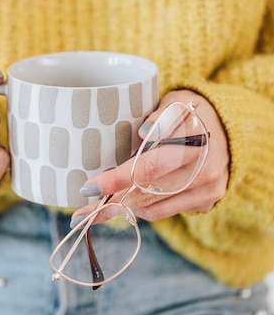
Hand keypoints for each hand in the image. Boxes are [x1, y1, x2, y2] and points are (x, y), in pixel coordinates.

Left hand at [72, 90, 229, 222]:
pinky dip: (142, 207)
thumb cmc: (192, 111)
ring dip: (122, 208)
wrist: (232, 129)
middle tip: (81, 212)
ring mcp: (207, 189)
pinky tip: (129, 199)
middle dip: (110, 202)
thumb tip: (144, 133)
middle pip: (147, 193)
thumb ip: (160, 116)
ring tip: (97, 208)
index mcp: (195, 141)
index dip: (116, 179)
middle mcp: (204, 170)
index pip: (149, 165)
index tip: (88, 188)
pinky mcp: (206, 202)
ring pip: (153, 207)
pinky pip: (165, 211)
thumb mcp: (176, 102)